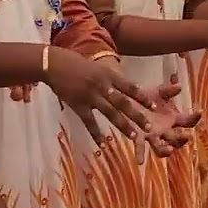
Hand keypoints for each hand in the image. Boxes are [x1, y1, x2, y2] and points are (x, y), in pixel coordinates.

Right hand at [45, 48, 196, 155]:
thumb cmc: (76, 64)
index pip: (129, 87)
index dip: (142, 98)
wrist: (54, 64)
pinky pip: (89, 122)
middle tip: (149, 128)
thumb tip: (124, 87)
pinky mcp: (78, 105)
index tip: (153, 107)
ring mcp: (90, 96)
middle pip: (123, 103)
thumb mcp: (97, 67)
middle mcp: (102, 85)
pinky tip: (102, 144)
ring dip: (123, 125)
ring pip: (110, 113)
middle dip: (137, 115)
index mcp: (108, 75)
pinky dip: (96, 134)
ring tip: (133, 137)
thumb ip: (110, 78)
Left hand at [94, 57, 199, 161]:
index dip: (195, 117)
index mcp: (173, 119)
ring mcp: (153, 136)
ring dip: (166, 150)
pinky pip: (140, 147)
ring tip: (169, 149)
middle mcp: (165, 130)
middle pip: (177, 139)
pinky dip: (140, 154)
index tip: (200, 111)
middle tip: (187, 136)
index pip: (188, 121)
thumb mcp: (158, 92)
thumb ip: (168, 90)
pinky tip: (140, 162)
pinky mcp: (139, 137)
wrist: (128, 100)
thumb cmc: (147, 97)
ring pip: (162, 148)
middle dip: (183, 139)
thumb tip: (179, 85)